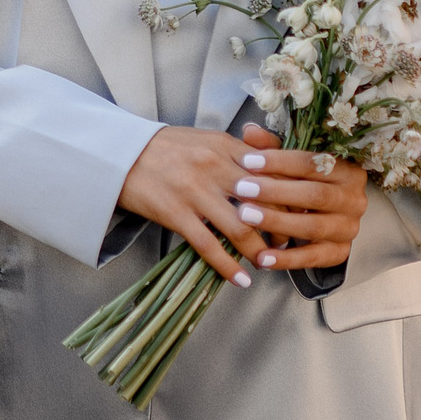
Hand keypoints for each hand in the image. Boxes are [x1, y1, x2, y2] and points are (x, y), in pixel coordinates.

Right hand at [114, 126, 369, 285]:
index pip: (272, 173)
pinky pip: (208, 245)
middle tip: (290, 245)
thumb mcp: (207, 139)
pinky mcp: (176, 213)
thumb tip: (274, 169)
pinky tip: (241, 280)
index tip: (301, 215)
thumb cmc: (166, 147)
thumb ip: (240, 152)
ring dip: (259, 251)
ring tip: (268, 264)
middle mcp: (214, 167)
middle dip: (281, 228)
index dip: (290, 198)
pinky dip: (228, 266)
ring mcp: (195, 191)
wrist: (119, 154)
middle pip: (262, 202)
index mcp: (225, 146)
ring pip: (240, 228)